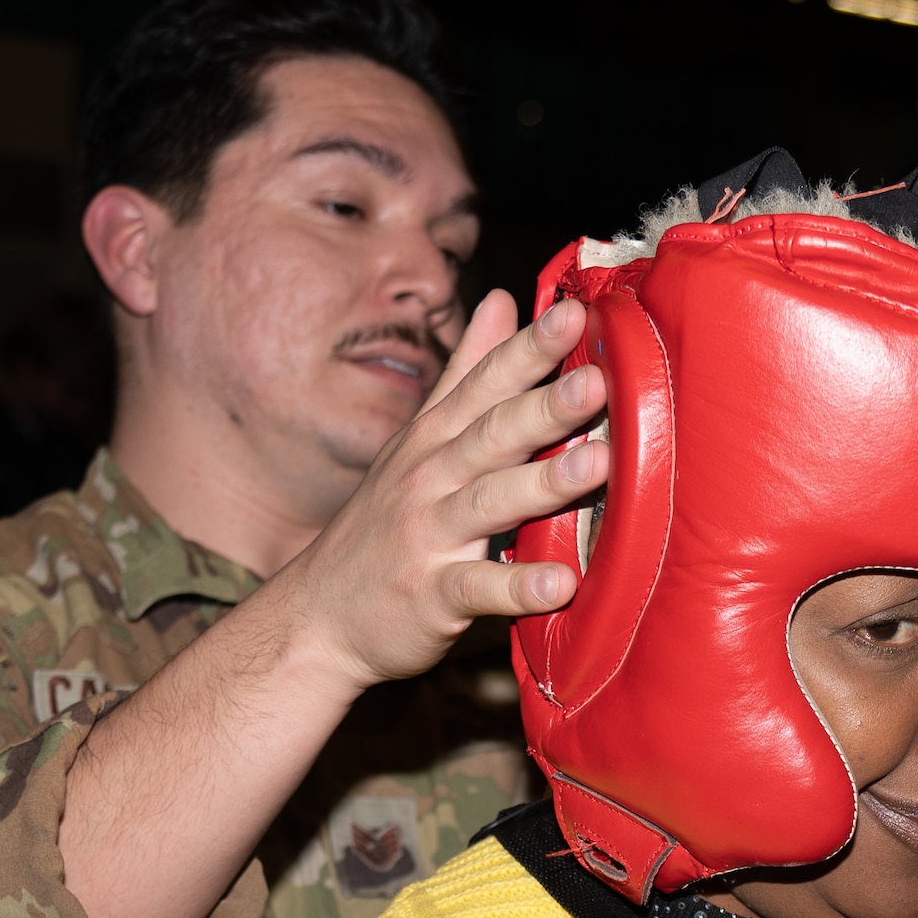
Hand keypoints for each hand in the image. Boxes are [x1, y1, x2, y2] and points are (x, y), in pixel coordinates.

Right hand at [281, 289, 609, 693]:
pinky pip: (478, 589)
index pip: (486, 384)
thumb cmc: (384, 525)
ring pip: (490, 503)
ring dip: (543, 483)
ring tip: (596, 464)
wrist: (320, 616)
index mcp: (436, 439)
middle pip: (492, 434)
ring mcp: (430, 538)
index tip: (573, 313)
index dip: (528, 349)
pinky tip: (561, 584)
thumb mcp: (418, 439)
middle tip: (596, 380)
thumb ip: (466, 372)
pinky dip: (518, 588)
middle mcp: (432, 479)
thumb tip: (503, 301)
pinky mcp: (431, 596)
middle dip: (544, 405)